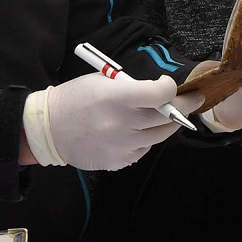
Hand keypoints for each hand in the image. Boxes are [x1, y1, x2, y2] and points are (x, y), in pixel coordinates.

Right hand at [23, 72, 203, 170]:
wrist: (49, 130)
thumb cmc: (75, 99)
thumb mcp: (101, 80)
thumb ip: (131, 87)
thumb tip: (159, 93)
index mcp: (116, 98)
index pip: (159, 94)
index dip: (171, 88)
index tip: (169, 85)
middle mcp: (122, 124)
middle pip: (167, 117)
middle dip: (183, 106)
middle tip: (192, 99)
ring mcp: (122, 146)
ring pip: (160, 135)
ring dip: (169, 124)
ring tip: (170, 114)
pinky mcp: (119, 161)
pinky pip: (144, 149)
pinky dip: (146, 139)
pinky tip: (137, 131)